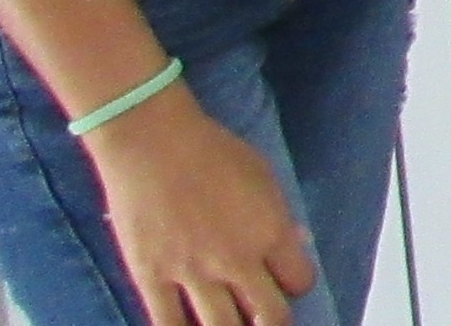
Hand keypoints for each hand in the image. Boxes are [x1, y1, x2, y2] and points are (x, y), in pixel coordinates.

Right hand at [88, 88, 316, 324]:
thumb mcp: (263, 177)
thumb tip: (292, 247)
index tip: (285, 282)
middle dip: (272, 320)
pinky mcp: (151, 279)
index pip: (299, 281)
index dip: (295, 285)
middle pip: (269, 316)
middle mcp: (237, 260)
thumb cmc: (212, 151)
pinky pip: (168, 325)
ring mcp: (193, 273)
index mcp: (270, 231)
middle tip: (262, 315)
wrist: (152, 142)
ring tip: (230, 321)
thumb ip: (277, 218)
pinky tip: (189, 325)